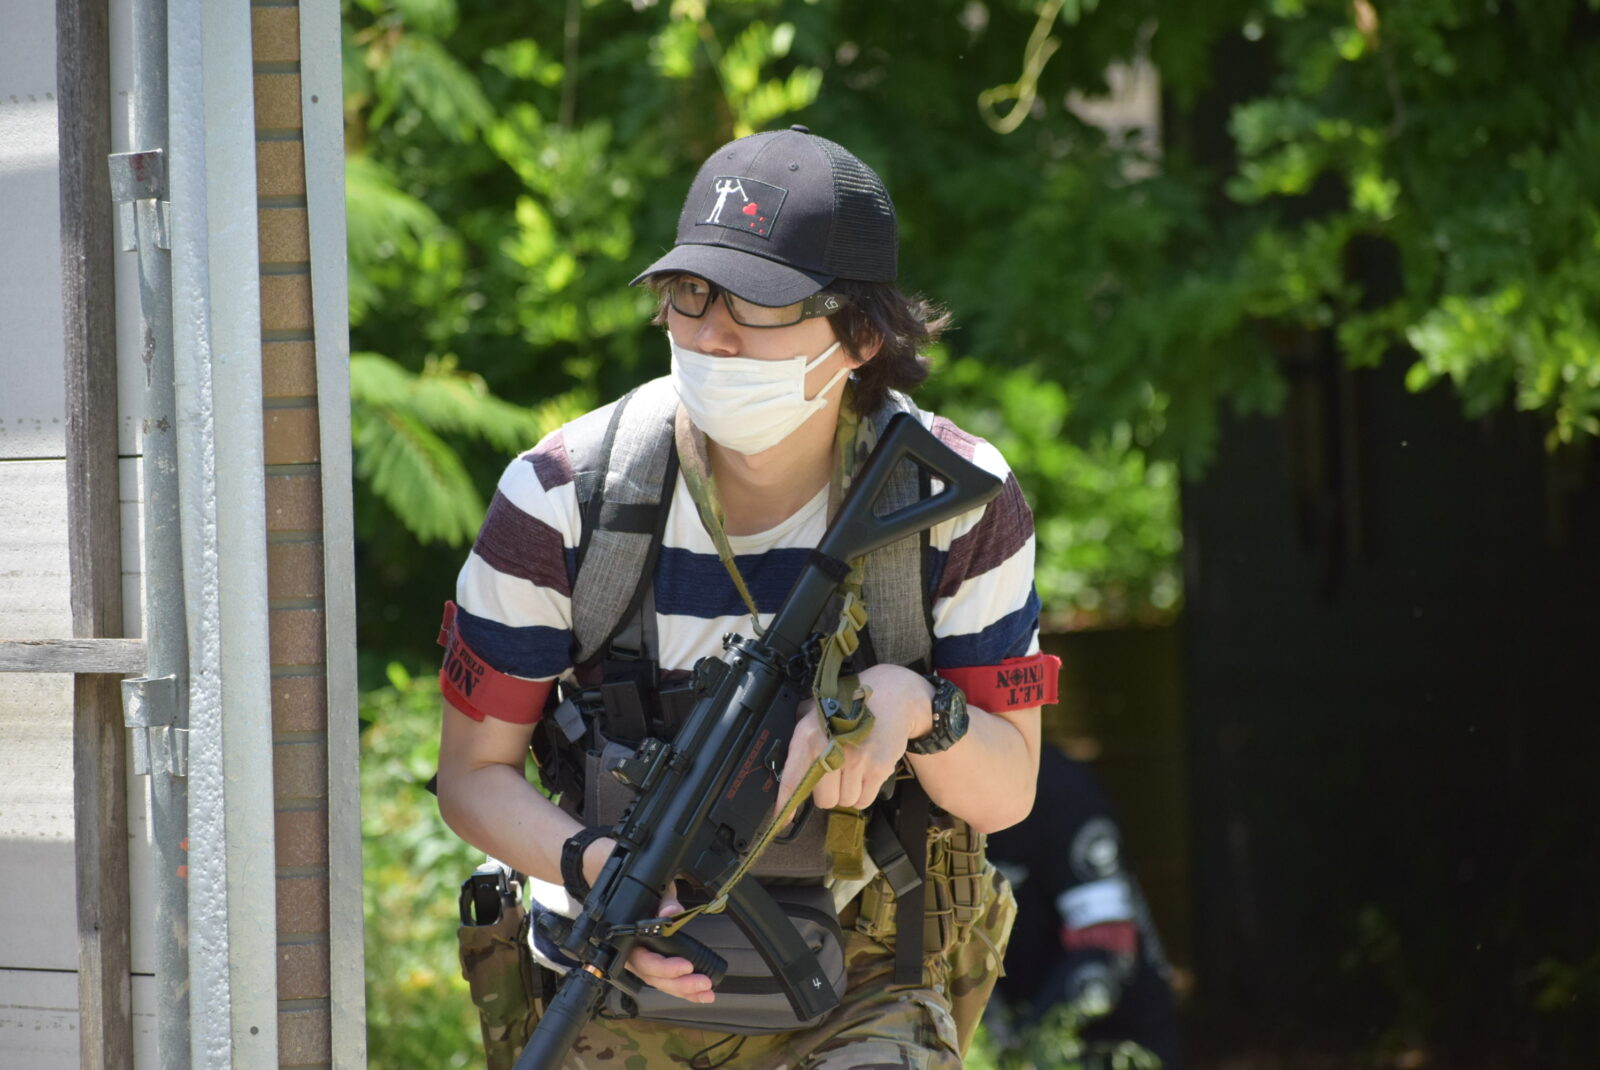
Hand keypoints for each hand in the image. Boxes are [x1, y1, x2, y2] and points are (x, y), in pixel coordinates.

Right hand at [581, 839, 713, 1003]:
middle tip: (702, 983)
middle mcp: (629, 952)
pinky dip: (681, 986)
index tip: (686, 966)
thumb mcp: (648, 884)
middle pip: (652, 977)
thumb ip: (662, 898)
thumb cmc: (630, 882)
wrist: (613, 877)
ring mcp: (638, 958)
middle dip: (679, 983)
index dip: (665, 967)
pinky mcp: (650, 959)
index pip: (643, 960)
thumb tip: (671, 912)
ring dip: (683, 990)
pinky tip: (698, 992)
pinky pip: (663, 977)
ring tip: (706, 993)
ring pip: (658, 981)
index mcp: (625, 937)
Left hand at [775, 664, 933, 812]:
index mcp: (807, 736)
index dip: (785, 805)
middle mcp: (828, 749)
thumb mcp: (816, 713)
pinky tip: (867, 771)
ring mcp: (854, 760)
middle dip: (829, 793)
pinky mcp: (877, 768)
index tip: (780, 821)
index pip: (792, 780)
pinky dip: (865, 792)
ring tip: (855, 768)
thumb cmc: (850, 706)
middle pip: (823, 800)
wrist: (891, 695)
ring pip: (845, 801)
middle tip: (838, 774)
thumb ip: (800, 742)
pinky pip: (864, 800)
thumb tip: (787, 779)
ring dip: (849, 792)